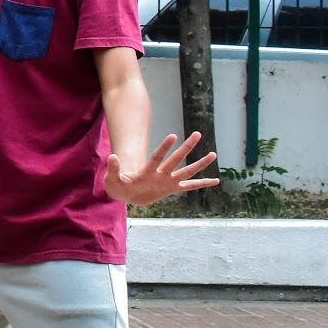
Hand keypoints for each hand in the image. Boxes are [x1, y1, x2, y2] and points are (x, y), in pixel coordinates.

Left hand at [101, 133, 219, 207]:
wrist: (125, 194)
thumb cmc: (118, 185)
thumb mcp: (112, 179)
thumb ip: (113, 168)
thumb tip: (111, 156)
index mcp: (147, 171)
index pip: (157, 157)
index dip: (164, 148)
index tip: (173, 136)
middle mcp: (160, 174)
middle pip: (176, 159)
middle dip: (186, 148)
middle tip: (197, 133)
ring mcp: (167, 181)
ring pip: (186, 171)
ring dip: (199, 164)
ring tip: (213, 154)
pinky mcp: (171, 189)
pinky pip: (190, 187)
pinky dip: (202, 184)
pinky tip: (216, 181)